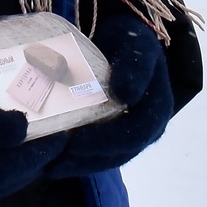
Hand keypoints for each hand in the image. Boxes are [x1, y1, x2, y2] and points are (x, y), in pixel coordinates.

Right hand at [0, 72, 65, 206]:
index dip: (45, 149)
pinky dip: (1, 166)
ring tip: (37, 139)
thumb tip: (25, 129)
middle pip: (13, 177)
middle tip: (59, 133)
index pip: (18, 165)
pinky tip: (3, 148)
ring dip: (21, 164)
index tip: (66, 131)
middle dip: (38, 158)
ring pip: (0, 181)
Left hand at [51, 10, 176, 177]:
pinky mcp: (114, 136)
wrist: (122, 41)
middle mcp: (148, 126)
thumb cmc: (129, 40)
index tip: (76, 142)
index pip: (136, 133)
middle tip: (55, 160)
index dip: (107, 141)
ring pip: (108, 159)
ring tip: (49, 166)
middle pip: (120, 153)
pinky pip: (99, 155)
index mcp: (158, 107)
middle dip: (87, 159)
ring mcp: (131, 134)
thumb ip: (135, 65)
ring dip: (79, 165)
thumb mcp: (136, 44)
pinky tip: (52, 162)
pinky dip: (77, 161)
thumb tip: (126, 94)